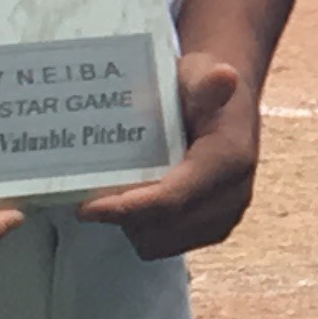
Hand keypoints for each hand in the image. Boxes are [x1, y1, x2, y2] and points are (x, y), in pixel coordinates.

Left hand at [78, 54, 257, 260]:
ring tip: (116, 193)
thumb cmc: (203, 85)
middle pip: (162, 229)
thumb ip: (206, 82)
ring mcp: (225, 217)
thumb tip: (224, 77)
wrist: (226, 103)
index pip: (172, 201)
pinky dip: (146, 228)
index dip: (127, 209)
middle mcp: (232, 196)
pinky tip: (135, 199)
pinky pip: (168, 244)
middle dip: (125, 217)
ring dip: (134, 224)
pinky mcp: (214, 228)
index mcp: (229, 161)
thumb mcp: (199, 74)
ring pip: (161, 243)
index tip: (86, 208)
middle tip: (93, 193)